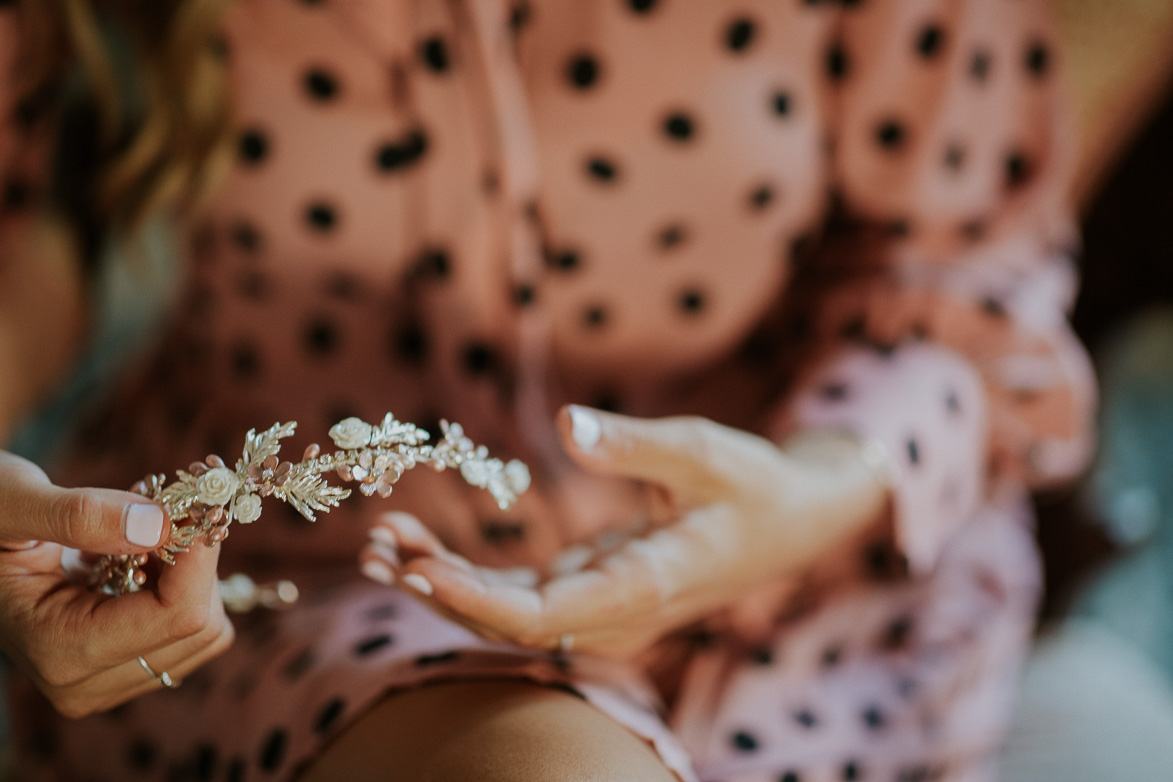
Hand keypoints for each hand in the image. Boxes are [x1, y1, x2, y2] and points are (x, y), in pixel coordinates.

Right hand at [0, 451, 232, 716]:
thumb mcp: (12, 503)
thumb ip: (79, 516)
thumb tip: (157, 527)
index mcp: (59, 651)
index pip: (177, 615)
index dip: (200, 555)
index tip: (194, 503)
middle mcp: (86, 682)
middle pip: (201, 625)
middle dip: (195, 562)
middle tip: (166, 510)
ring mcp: (109, 680)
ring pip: (207, 629)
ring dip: (192, 573)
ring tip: (143, 534)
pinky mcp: (126, 666)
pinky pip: (193, 627)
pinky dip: (186, 584)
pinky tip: (143, 555)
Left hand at [360, 407, 886, 656]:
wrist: (794, 522)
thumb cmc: (754, 483)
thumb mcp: (705, 450)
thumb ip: (636, 442)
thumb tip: (567, 424)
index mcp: (644, 585)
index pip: (542, 617)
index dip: (472, 600)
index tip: (413, 569)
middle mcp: (618, 611)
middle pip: (510, 626)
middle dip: (438, 593)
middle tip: (373, 550)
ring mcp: (605, 607)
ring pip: (510, 618)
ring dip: (445, 588)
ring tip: (380, 547)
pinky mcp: (596, 591)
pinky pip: (523, 599)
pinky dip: (471, 578)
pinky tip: (425, 551)